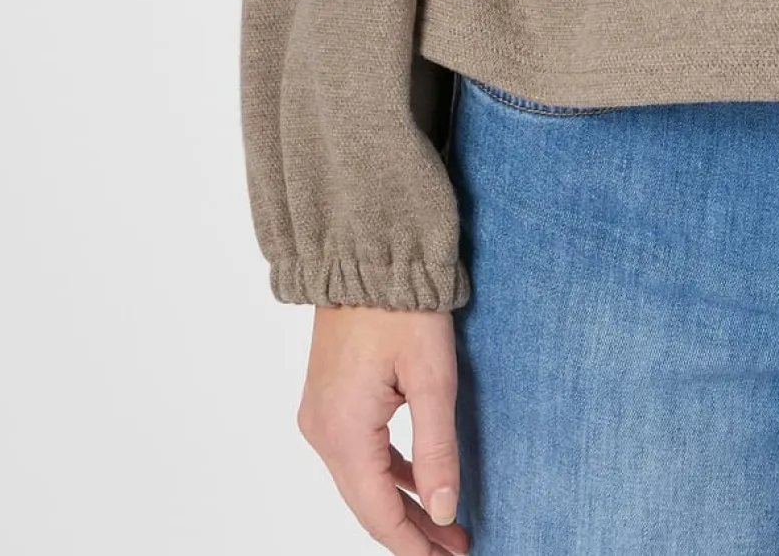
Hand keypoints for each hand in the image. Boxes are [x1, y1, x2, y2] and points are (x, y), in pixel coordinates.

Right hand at [297, 306, 469, 550]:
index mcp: (343, 433)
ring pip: (363, 480)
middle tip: (457, 547)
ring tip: (445, 526)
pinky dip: (389, 473)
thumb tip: (442, 512)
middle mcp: (322, 432)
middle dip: (412, 530)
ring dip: (402, 503)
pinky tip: (418, 483)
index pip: (378, 513)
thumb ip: (436, 449)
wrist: (365, 251)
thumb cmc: (403, 306)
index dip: (413, 545)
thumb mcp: (432, 377)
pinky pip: (359, 453)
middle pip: (368, 502)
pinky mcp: (329, 400)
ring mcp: (321, 415)